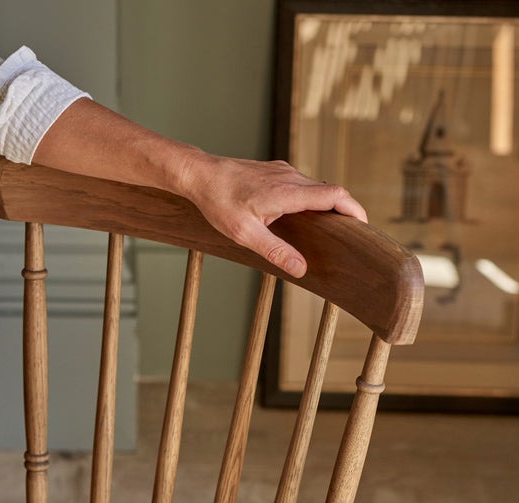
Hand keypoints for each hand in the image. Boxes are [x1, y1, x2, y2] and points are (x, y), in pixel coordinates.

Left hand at [179, 152, 367, 277]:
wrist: (200, 175)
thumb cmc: (219, 204)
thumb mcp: (245, 235)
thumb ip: (275, 251)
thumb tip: (301, 269)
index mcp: (288, 192)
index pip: (335, 195)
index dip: (354, 210)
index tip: (364, 226)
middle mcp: (291, 177)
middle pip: (330, 192)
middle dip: (345, 212)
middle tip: (351, 235)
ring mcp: (284, 171)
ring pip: (316, 188)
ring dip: (327, 206)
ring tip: (331, 230)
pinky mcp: (276, 171)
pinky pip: (303, 185)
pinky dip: (312, 200)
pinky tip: (304, 217)